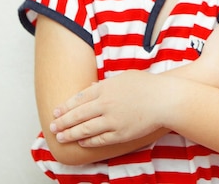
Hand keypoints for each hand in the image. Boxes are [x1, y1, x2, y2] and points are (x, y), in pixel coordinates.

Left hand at [50, 70, 165, 146]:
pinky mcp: (120, 134)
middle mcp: (105, 104)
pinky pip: (99, 139)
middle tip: (52, 127)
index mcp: (105, 88)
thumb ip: (106, 84)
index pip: (79, 99)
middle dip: (63, 122)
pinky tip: (81, 141)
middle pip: (77, 115)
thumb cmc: (147, 85)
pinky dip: (88, 141)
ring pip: (84, 130)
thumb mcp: (124, 77)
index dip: (65, 107)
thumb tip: (92, 88)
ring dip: (70, 134)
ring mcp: (112, 120)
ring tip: (61, 137)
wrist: (165, 99)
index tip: (56, 112)